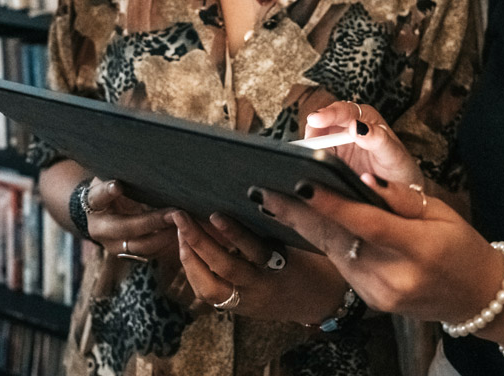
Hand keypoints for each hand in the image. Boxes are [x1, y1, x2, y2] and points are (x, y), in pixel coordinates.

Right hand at [82, 178, 178, 262]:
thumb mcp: (113, 178)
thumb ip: (125, 175)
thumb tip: (148, 161)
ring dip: (163, 236)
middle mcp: (101, 229)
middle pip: (125, 227)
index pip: (98, 197)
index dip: (107, 191)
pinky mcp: (128, 255)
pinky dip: (166, 244)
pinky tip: (181, 233)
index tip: (118, 185)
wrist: (103, 214)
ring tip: (181, 223)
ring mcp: (114, 245)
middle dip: (151, 221)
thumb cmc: (113, 188)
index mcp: (94, 204)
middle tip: (173, 213)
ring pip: (140, 246)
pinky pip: (150, 253)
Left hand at [171, 210, 346, 323]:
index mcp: (282, 268)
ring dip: (190, 261)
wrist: (323, 304)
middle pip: (224, 267)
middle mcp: (262, 287)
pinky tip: (188, 254)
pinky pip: (211, 295)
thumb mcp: (307, 242)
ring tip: (180, 235)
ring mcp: (248, 301)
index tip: (216, 214)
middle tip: (182, 217)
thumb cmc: (317, 265)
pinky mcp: (240, 309)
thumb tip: (261, 194)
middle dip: (198, 242)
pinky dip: (196, 274)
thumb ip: (288, 222)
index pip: (254, 250)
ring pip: (210, 288)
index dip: (233, 232)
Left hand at [257, 175, 503, 324]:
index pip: (367, 223)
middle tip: (264, 190)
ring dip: (302, 226)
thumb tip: (365, 181)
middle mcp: (395, 277)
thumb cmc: (460, 246)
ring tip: (272, 200)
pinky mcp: (370, 302)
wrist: (476, 297)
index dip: (332, 204)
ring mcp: (380, 294)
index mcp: (418, 250)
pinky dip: (321, 241)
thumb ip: (401, 198)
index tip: (301, 184)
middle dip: (297, 215)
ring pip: (333, 252)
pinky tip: (300, 221)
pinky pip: (341, 265)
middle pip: (338, 240)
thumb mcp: (440, 213)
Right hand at [305, 101, 423, 186]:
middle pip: (323, 122)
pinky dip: (311, 159)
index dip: (328, 114)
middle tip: (307, 145)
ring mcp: (338, 142)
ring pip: (316, 138)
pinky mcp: (331, 157)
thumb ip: (378, 139)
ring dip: (310, 146)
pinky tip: (312, 166)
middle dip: (313, 131)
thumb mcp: (393, 154)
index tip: (316, 119)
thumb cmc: (400, 168)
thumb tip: (358, 127)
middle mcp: (349, 125)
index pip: (343, 111)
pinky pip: (316, 155)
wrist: (401, 191)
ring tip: (309, 157)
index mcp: (365, 117)